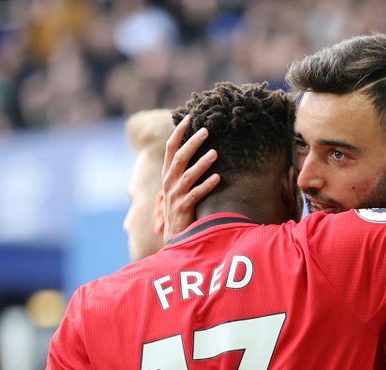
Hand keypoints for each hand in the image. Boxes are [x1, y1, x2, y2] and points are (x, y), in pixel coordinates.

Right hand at [161, 114, 221, 235]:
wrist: (175, 235)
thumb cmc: (182, 207)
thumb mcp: (179, 186)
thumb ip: (185, 169)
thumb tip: (200, 148)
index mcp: (167, 174)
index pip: (170, 148)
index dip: (178, 132)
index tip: (189, 117)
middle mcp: (169, 182)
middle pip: (179, 158)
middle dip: (192, 143)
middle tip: (206, 130)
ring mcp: (175, 195)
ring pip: (187, 175)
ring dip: (201, 163)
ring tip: (215, 153)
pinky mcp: (183, 208)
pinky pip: (196, 195)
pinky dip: (206, 186)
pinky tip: (218, 178)